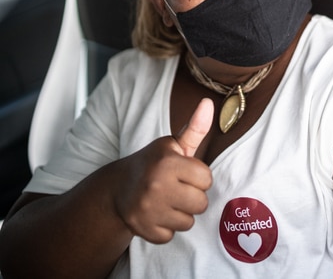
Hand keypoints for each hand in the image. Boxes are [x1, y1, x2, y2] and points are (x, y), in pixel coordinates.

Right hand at [114, 98, 213, 242]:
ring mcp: (147, 209)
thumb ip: (195, 128)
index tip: (183, 172)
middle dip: (192, 197)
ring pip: (188, 222)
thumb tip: (209, 103)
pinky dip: (165, 228)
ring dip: (181, 214)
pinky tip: (155, 214)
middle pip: (201, 203)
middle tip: (175, 188)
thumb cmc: (154, 164)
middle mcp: (156, 185)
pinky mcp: (141, 229)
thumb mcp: (173, 145)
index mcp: (167, 162)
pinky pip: (171, 235)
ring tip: (166, 201)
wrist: (117, 187)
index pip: (206, 178)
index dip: (198, 177)